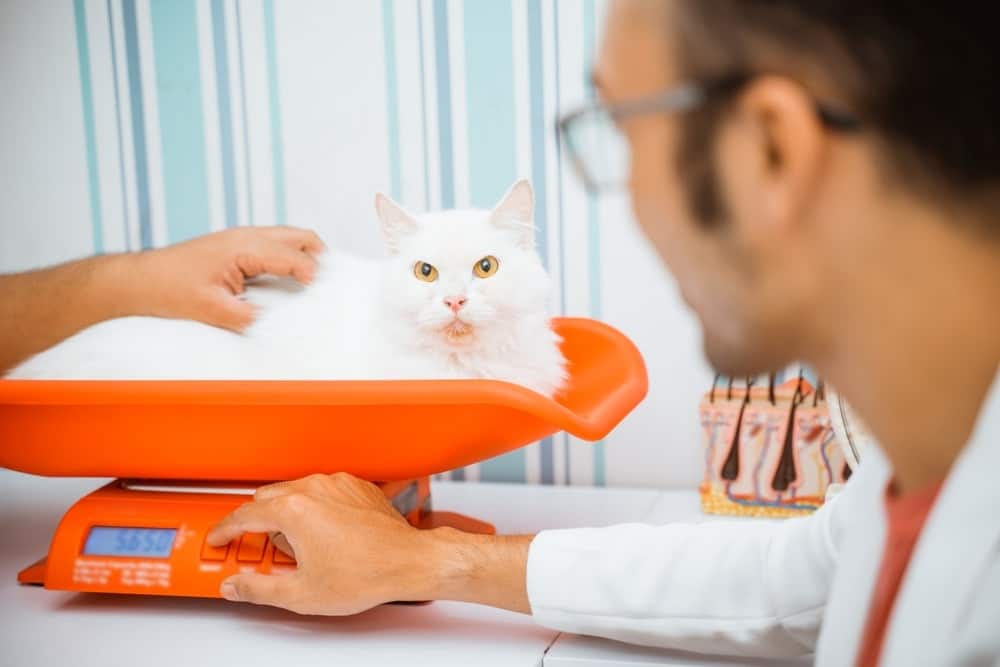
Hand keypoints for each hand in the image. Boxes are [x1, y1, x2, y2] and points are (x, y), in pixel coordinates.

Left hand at [130, 226, 324, 330]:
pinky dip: (289, 259)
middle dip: (320, 257)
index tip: (326, 295)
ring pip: (288, 238)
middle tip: (330, 284)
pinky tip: (289, 282)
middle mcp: (246, 236)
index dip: (314, 276)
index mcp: (243, 247)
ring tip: (314, 284)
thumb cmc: (168, 289)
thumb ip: (249, 318)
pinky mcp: (235, 246)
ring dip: (305, 257)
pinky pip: (273, 246)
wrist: (137, 281)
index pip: (294, 257)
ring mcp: (240, 238)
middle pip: (300, 236)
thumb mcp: (212, 310)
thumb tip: (279, 327)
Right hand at [206, 473, 429, 614]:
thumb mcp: (301, 593)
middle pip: (268, 497)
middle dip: (258, 522)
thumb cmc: (366, 573)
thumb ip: (259, 589)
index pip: (244, 514)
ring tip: (300, 548)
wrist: (409, 561)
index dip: (225, 530)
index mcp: (294, 510)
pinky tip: (325, 534)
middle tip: (261, 549)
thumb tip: (235, 586)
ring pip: (296, 491)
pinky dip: (316, 508)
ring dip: (289, 514)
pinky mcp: (357, 486)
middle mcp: (314, 488)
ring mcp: (337, 484)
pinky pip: (324, 491)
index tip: (219, 539)